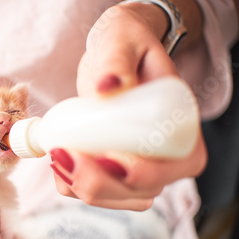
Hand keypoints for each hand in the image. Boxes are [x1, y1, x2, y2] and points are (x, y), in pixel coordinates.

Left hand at [51, 1, 206, 209]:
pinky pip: (94, 191)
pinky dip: (71, 183)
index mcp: (182, 130)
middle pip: (136, 193)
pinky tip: (57, 159)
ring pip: (113, 198)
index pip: (166, 169)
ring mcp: (141, 170)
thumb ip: (117, 60)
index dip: (132, 174)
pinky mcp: (116, 172)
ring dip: (78, 186)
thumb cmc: (126, 45)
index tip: (96, 156)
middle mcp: (168, 159)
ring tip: (56, 151)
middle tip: (59, 152)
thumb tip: (107, 85)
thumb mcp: (123, 41)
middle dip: (94, 182)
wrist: (115, 57)